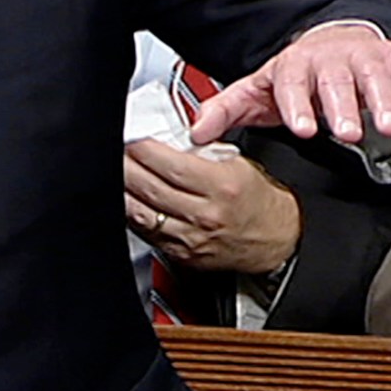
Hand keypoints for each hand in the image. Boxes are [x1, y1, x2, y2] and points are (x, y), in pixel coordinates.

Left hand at [123, 140, 300, 274]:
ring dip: (121, 190)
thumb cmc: (257, 199)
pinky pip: (146, 233)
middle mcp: (205, 215)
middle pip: (150, 188)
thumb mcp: (237, 164)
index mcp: (222, 187)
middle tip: (113, 150)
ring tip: (113, 172)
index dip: (143, 149)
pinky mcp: (182, 255)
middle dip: (125, 166)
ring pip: (142, 213)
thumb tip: (165, 135)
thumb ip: (201, 150)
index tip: (130, 137)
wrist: (277, 239)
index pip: (170, 165)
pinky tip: (125, 198)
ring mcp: (191, 239)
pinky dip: (131, 214)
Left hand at [186, 21, 390, 147]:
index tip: (303, 128)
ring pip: (374, 78)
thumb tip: (195, 132)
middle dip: (342, 107)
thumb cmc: (295, 74)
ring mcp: (363, 58)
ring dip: (383, 101)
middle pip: (336, 84)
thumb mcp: (257, 90)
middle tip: (347, 132)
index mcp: (293, 67)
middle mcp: (329, 60)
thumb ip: (227, 110)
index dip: (298, 106)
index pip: (293, 85)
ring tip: (388, 125)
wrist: (330, 39)